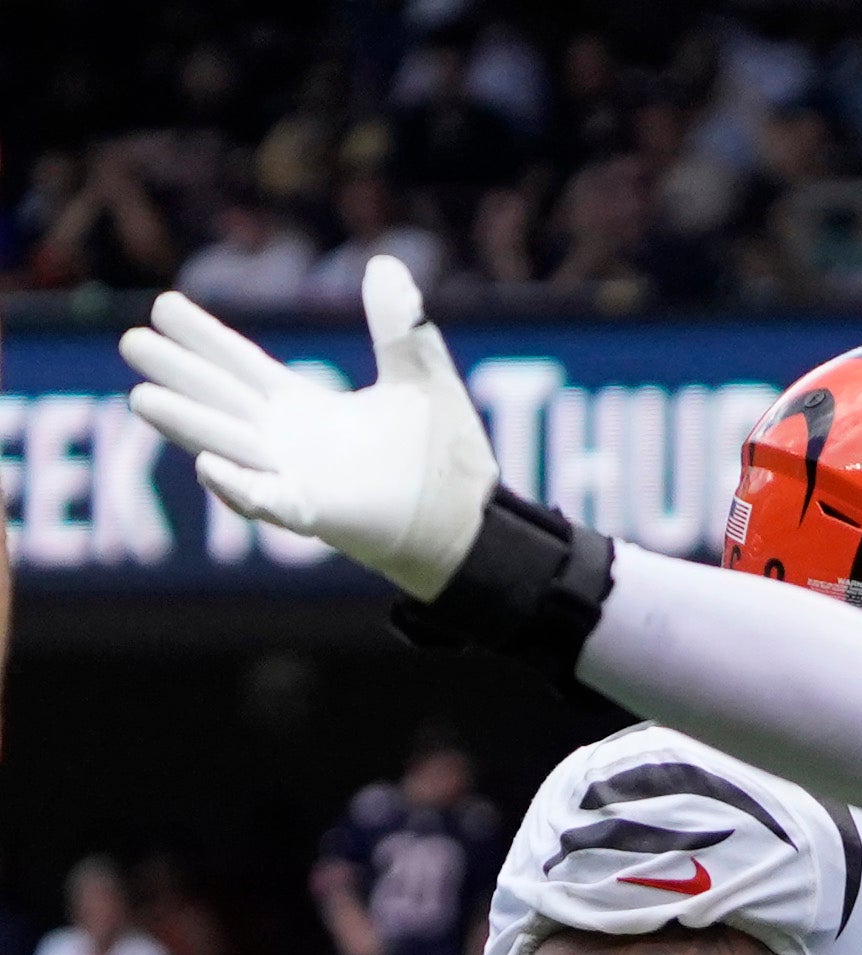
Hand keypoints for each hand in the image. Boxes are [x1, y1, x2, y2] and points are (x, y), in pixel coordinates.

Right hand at [121, 257, 495, 599]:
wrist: (467, 519)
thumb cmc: (441, 455)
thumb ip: (397, 327)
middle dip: (178, 372)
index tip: (163, 305)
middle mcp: (287, 441)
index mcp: (304, 406)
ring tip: (144, 398)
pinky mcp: (314, 515)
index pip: (241, 364)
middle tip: (131, 342)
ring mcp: (295, 478)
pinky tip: (208, 466)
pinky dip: (238, 486)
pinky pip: (268, 501)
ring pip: (228, 447)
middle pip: (219, 399)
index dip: (203, 337)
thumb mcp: (419, 377)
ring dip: (188, 425)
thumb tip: (385, 265)